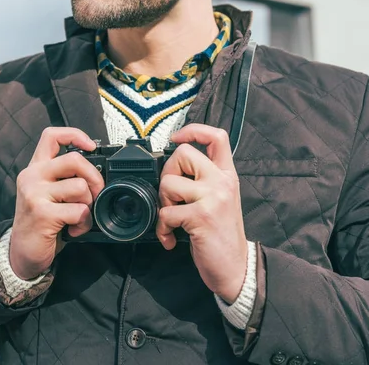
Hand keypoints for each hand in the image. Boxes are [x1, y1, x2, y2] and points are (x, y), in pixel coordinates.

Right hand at [10, 127, 103, 279]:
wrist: (21, 253)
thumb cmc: (40, 223)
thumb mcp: (47, 194)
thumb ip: (63, 178)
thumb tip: (96, 171)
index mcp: (36, 168)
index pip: (51, 135)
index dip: (75, 134)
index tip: (91, 146)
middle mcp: (32, 176)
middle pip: (74, 159)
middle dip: (95, 178)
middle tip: (95, 195)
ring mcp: (35, 194)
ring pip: (80, 187)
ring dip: (89, 205)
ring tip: (80, 217)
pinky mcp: (42, 213)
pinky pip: (79, 211)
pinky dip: (84, 223)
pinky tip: (75, 230)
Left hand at [156, 124, 247, 303]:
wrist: (236, 268)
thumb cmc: (221, 235)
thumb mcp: (220, 200)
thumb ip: (203, 181)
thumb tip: (173, 168)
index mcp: (226, 175)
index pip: (216, 136)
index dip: (193, 130)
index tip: (175, 138)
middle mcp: (221, 182)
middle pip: (183, 153)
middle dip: (166, 173)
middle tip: (170, 195)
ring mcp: (212, 198)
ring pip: (169, 182)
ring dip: (162, 203)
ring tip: (171, 218)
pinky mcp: (201, 217)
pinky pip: (166, 213)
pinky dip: (161, 228)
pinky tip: (169, 237)